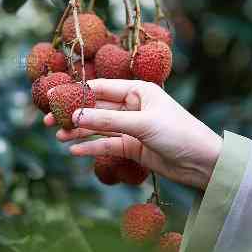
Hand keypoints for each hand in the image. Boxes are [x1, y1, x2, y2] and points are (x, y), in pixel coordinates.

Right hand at [44, 79, 221, 189]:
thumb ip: (107, 121)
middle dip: (73, 114)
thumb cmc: (178, 133)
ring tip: (58, 136)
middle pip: (96, 108)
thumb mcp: (142, 124)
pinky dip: (91, 147)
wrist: (203, 163)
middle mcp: (133, 106)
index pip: (100, 87)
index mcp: (138, 90)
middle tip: (48, 121)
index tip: (52, 96)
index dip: (76, 92)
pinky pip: (107, 145)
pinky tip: (74, 151)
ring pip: (98, 127)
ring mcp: (132, 127)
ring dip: (78, 131)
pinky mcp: (133, 147)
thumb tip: (75, 116)